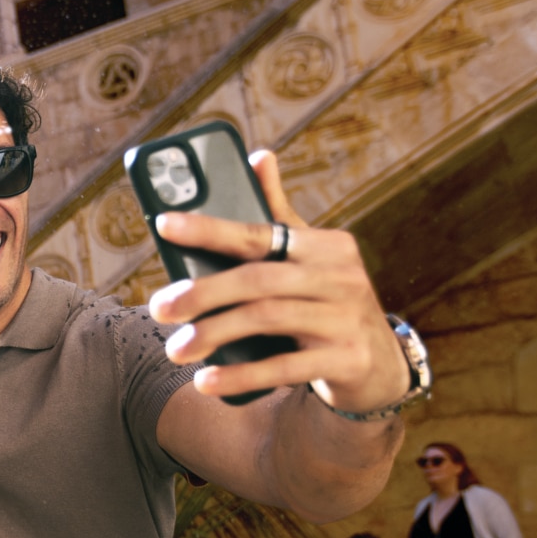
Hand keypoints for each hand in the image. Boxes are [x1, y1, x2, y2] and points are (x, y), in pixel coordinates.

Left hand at [149, 151, 410, 413]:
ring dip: (213, 335)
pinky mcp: (348, 359)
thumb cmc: (327, 303)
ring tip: (176, 349)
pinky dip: (241, 375)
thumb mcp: (309, 259)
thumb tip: (258, 156)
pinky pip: (285, 367)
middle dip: (201, 293)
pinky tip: (206, 382)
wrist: (378, 365)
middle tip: (158, 309)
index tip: (163, 225)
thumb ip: (279, 216)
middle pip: (257, 279)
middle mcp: (341, 276)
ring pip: (267, 319)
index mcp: (325, 245)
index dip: (209, 228)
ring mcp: (347, 319)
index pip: (259, 232)